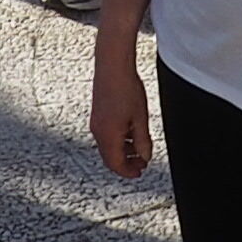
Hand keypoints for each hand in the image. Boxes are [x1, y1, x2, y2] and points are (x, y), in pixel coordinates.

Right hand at [90, 48, 154, 177]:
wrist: (112, 68)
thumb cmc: (127, 90)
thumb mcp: (140, 119)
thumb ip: (143, 141)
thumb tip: (145, 156)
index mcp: (108, 136)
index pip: (116, 164)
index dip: (128, 172)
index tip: (139, 173)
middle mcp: (98, 132)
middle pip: (110, 158)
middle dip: (126, 163)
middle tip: (141, 164)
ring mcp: (96, 123)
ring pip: (108, 146)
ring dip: (123, 151)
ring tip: (139, 149)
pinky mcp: (97, 115)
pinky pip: (106, 135)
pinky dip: (118, 140)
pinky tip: (130, 133)